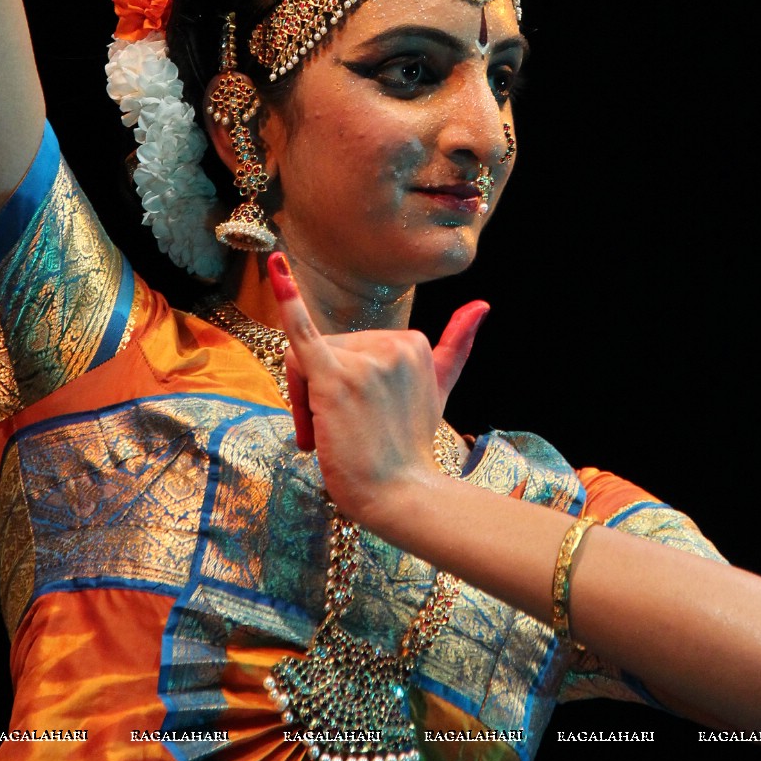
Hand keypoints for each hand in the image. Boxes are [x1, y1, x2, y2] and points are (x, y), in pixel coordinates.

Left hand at [268, 252, 487, 525]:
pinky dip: (288, 299)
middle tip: (335, 435)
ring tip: (326, 437)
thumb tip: (482, 304)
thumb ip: (457, 344)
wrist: (401, 495)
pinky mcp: (336, 380)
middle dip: (315, 393)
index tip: (356, 418)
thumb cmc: (410, 445)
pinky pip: (302, 334)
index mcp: (410, 340)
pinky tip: (278, 266)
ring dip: (302, 403)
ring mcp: (365, 361)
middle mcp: (390, 344)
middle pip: (321, 350)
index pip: (346, 345)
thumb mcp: (439, 387)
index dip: (339, 384)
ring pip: (302, 362)